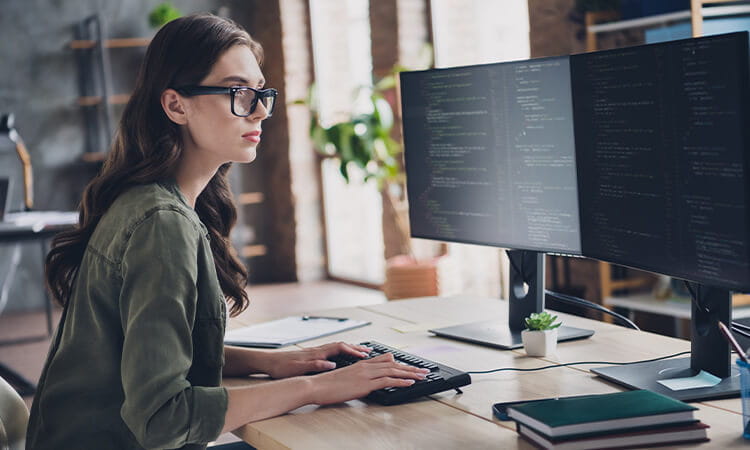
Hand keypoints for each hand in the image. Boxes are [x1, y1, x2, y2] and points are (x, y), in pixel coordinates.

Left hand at [263, 342, 371, 378]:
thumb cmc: (281, 367)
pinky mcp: (311, 355)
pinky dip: (341, 351)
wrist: (268, 362)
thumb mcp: (298, 369)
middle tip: (370, 351)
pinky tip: (342, 356)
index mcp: (317, 353)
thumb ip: (315, 366)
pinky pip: (331, 350)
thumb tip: (332, 363)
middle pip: (341, 345)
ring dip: (350, 348)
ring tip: (361, 351)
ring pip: (337, 347)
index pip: (340, 348)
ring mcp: (315, 352)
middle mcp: (317, 350)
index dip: (354, 351)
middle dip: (356, 347)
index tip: (365, 355)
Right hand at [309, 353, 429, 404]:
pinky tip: (410, 382)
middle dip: (410, 368)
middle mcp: (366, 366)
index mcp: (361, 364)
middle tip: (424, 370)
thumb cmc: (328, 384)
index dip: (400, 364)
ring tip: (422, 376)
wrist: (316, 385)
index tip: (411, 366)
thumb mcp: (346, 377)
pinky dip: (400, 380)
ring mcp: (366, 374)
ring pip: (393, 371)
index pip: (386, 361)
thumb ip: (359, 375)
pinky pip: (386, 381)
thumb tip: (368, 379)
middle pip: (393, 364)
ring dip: (410, 373)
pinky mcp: (364, 384)